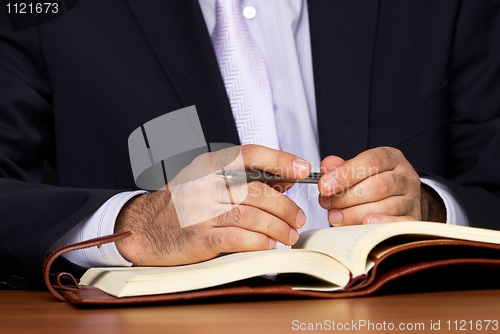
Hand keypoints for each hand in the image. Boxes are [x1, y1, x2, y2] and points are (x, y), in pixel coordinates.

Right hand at [114, 145, 310, 265]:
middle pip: (257, 191)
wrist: (144, 228)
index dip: (280, 159)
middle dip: (286, 207)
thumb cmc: (182, 203)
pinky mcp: (198, 237)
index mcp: (208, 166)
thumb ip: (243, 179)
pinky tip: (268, 244)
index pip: (250, 154)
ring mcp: (199, 211)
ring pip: (252, 216)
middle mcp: (204, 184)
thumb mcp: (207, 181)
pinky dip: (260, 242)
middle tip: (298, 218)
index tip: (303, 169)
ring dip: (278, 227)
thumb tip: (285, 181)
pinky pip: (239, 238)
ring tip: (289, 235)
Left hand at [318, 147, 445, 225]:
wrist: (399, 200)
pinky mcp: (413, 219)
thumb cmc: (373, 183)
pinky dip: (380, 224)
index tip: (324, 186)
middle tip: (326, 203)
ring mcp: (412, 199)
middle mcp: (405, 177)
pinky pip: (399, 224)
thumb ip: (341, 167)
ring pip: (387, 206)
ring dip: (355, 213)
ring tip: (335, 216)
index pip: (371, 161)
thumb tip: (327, 166)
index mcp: (391, 158)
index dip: (345, 174)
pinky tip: (363, 223)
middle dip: (346, 197)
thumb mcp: (358, 170)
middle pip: (378, 186)